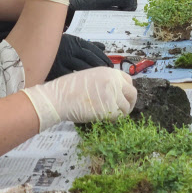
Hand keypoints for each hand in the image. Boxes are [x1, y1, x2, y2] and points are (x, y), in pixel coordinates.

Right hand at [21, 66, 136, 130]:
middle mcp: (114, 81)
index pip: (128, 80)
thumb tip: (113, 92)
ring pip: (126, 107)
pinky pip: (118, 116)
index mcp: (109, 72)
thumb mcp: (90, 77)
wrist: (58, 97)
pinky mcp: (109, 108)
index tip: (123, 98)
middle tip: (123, 111)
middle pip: (132, 93)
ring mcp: (113, 94)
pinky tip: (106, 120)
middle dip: (130, 103)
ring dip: (121, 114)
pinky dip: (114, 120)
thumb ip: (104, 82)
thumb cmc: (68, 89)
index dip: (126, 91)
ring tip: (111, 117)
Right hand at [46, 34, 113, 81]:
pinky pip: (70, 77)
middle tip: (109, 75)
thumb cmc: (58, 47)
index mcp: (76, 42)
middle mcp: (70, 50)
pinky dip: (79, 81)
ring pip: (82, 68)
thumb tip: (103, 47)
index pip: (94, 50)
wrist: (35, 49)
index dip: (103, 58)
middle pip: (90, 59)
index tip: (110, 65)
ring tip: (100, 81)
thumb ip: (88, 45)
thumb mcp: (73, 42)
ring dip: (92, 75)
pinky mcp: (56, 70)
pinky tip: (85, 85)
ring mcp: (63, 60)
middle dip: (101, 66)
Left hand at [70, 0, 137, 11]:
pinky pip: (116, 8)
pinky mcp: (105, 7)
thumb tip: (129, 1)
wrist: (77, 9)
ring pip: (120, 2)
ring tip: (129, 12)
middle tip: (132, 8)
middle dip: (129, 1)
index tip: (132, 3)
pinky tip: (123, 14)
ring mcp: (107, 0)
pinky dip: (120, 11)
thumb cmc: (90, 1)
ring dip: (125, 6)